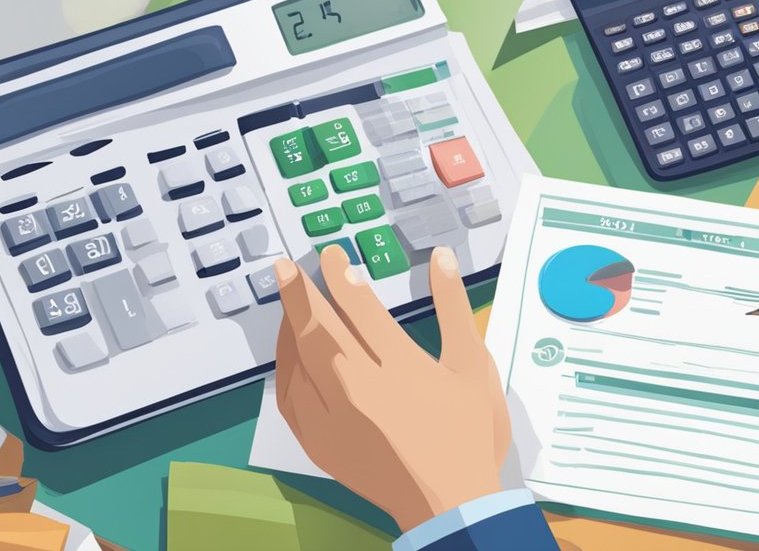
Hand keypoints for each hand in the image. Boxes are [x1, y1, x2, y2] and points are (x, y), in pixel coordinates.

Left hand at [273, 246, 510, 530]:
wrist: (450, 502)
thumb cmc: (468, 433)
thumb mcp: (472, 364)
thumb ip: (454, 306)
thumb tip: (441, 258)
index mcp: (399, 366)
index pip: (358, 306)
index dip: (340, 276)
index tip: (330, 256)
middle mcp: (360, 388)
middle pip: (318, 328)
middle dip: (299, 292)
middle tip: (286, 267)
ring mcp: (335, 418)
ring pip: (298, 361)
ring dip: (288, 326)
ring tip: (288, 303)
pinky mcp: (321, 443)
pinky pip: (290, 398)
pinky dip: (286, 369)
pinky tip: (289, 353)